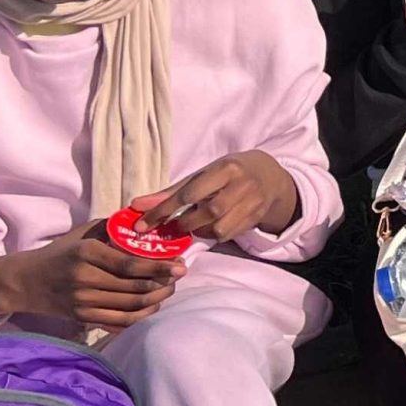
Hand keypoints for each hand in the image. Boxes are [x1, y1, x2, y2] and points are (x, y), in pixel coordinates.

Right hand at [0, 221, 182, 330]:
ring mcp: (84, 302)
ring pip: (131, 307)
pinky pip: (120, 322)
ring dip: (156, 300)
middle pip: (134, 288)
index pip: (129, 264)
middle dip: (163, 284)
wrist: (26, 282)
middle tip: (178, 277)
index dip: (158, 267)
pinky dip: (141, 316)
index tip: (179, 265)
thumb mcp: (82, 234)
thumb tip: (146, 221)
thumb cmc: (61, 253)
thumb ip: (112, 228)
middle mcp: (85, 279)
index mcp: (87, 253)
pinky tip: (152, 306)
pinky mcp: (84, 318)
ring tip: (169, 290)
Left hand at [132, 150, 299, 240]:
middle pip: (207, 212)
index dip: (163, 211)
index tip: (142, 225)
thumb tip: (137, 206)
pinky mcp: (255, 219)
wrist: (268, 177)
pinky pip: (228, 236)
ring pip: (219, 229)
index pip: (188, 193)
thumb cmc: (227, 174)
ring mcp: (251, 203)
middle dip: (185, 223)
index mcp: (224, 169)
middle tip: (175, 225)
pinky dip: (212, 235)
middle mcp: (240, 185)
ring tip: (194, 225)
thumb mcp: (201, 175)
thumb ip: (170, 192)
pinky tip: (209, 227)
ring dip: (200, 231)